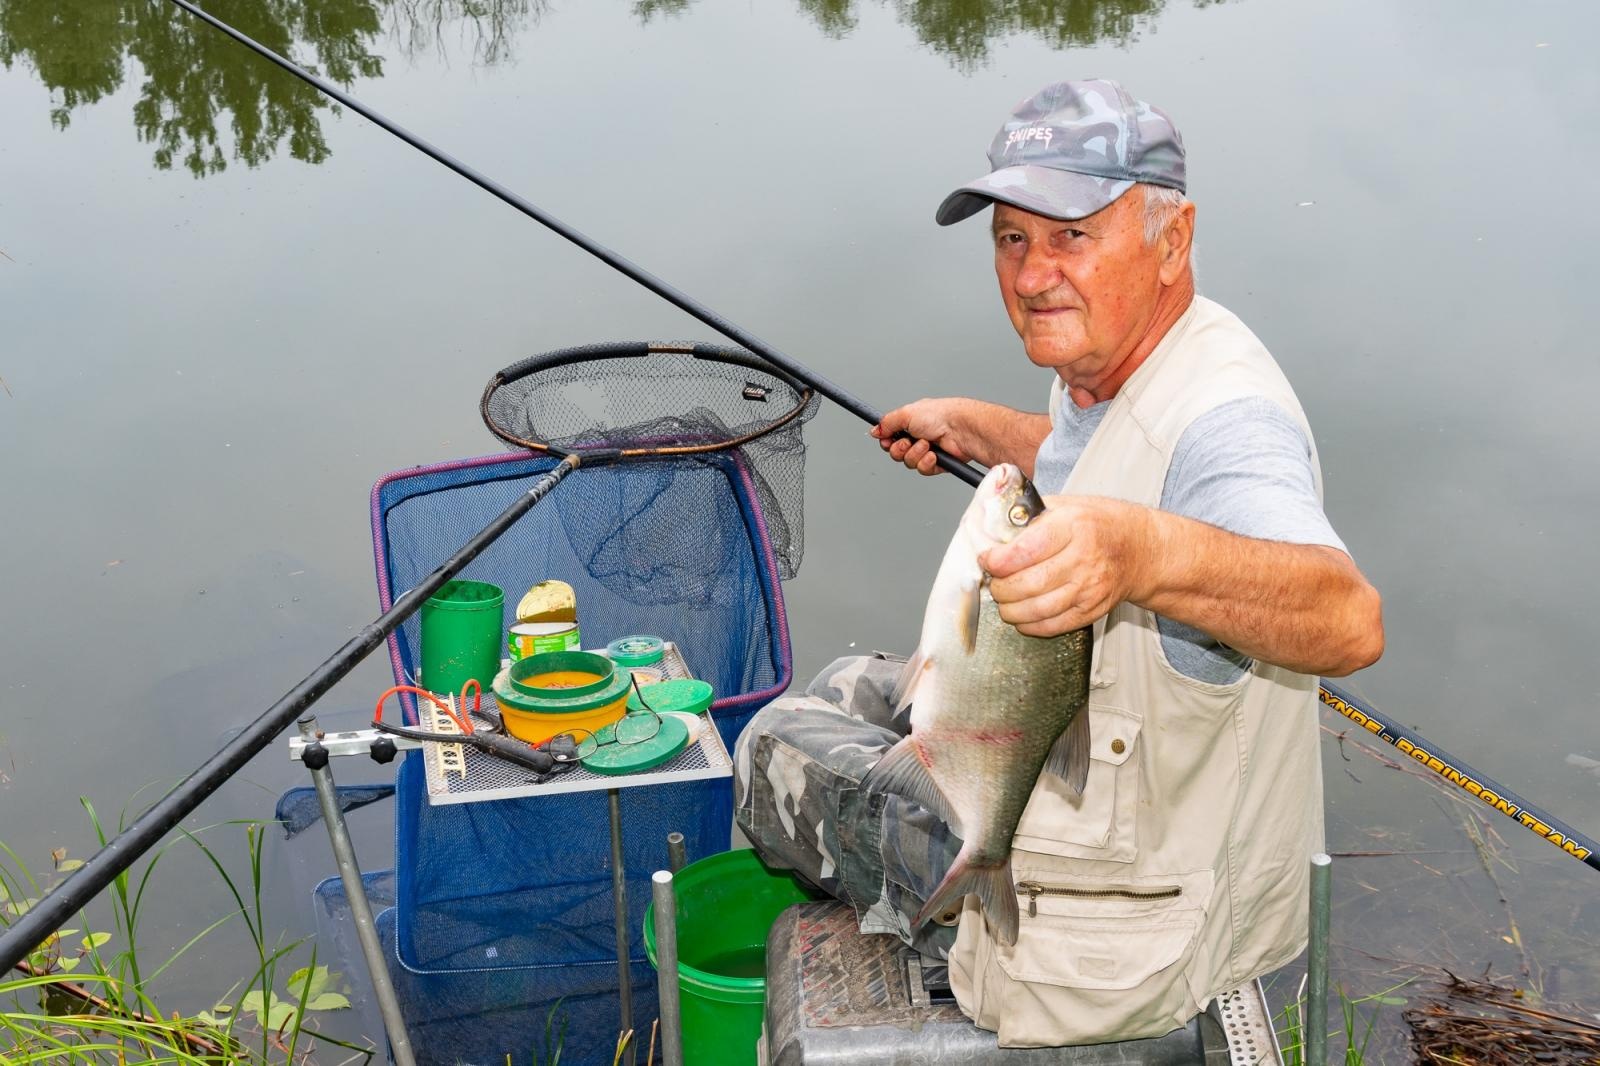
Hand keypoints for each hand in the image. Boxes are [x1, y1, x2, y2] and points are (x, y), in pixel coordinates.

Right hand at [869, 398, 981, 475]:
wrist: (961, 429)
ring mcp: (927, 451)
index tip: (886, 439)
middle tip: (908, 442)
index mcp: (910, 423)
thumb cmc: (940, 415)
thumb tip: (875, 430)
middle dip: (899, 449)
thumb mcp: (906, 413)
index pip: (890, 437)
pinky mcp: (937, 463)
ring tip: (926, 444)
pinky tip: (934, 454)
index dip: (886, 441)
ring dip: (915, 454)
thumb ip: (887, 423)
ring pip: (908, 462)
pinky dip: (926, 462)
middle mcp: (918, 436)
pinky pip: (922, 469)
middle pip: (896, 452)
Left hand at [980, 495, 1155, 636]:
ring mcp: (1089, 588)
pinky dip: (1029, 625)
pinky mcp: (1092, 611)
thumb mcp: (1066, 505)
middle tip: (993, 582)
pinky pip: (1052, 626)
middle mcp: (1083, 559)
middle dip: (999, 588)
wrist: (1141, 549)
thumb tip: (990, 528)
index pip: (1025, 551)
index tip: (986, 560)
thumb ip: (1029, 515)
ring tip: (1004, 600)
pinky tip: (1021, 616)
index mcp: (1073, 527)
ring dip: (1010, 610)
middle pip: (1027, 584)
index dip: (996, 561)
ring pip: (1036, 610)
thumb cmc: (1099, 523)